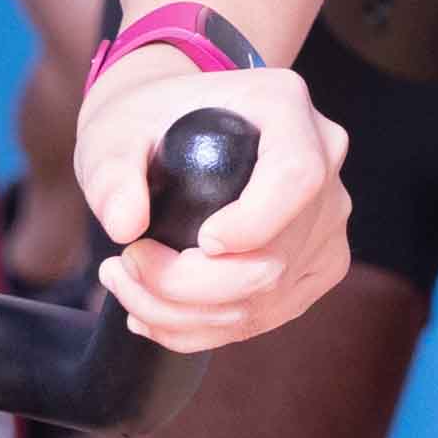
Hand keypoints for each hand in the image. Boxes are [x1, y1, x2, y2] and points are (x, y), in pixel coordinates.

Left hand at [81, 54, 347, 352]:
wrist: (168, 130)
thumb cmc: (147, 121)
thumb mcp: (114, 131)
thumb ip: (112, 172)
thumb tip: (125, 225)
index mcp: (285, 109)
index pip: (297, 177)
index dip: (252, 224)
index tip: (197, 243)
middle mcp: (323, 162)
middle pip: (275, 258)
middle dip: (187, 285)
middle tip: (125, 265)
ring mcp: (325, 219)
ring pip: (269, 298)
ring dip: (185, 315)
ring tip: (127, 286)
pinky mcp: (315, 264)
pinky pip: (270, 314)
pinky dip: (206, 328)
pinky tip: (157, 313)